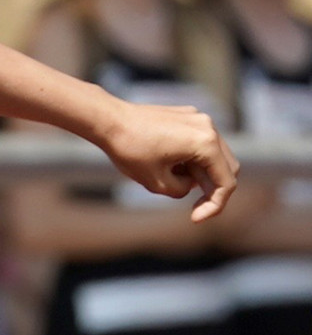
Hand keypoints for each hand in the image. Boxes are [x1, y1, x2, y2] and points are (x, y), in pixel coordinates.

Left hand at [102, 101, 238, 222]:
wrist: (108, 121)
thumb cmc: (129, 151)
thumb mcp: (157, 183)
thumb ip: (182, 190)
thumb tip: (190, 185)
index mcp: (206, 143)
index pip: (225, 182)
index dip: (214, 206)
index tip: (196, 219)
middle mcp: (208, 126)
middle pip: (226, 167)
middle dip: (211, 189)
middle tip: (192, 206)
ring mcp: (199, 118)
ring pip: (213, 154)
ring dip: (200, 172)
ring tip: (171, 179)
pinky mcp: (187, 115)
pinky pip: (199, 141)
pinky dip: (192, 158)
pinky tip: (167, 164)